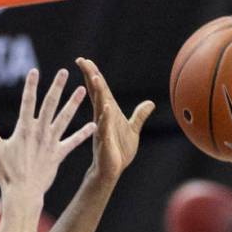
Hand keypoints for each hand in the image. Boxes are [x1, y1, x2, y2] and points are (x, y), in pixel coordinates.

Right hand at [0, 68, 95, 198]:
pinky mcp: (58, 154)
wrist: (23, 193)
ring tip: (82, 90)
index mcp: (24, 129)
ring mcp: (51, 142)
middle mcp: (40, 132)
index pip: (27, 102)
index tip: (35, 71)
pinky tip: (94, 125)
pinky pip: (73, 142)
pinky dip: (83, 134)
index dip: (31, 86)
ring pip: (65, 118)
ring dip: (73, 104)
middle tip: (64, 72)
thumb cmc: (7, 172)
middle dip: (56, 87)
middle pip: (49, 105)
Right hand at [75, 57, 154, 179]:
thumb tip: (150, 103)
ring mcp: (103, 127)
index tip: (85, 61)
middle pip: (96, 93)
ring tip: (94, 77)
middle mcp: (103, 117)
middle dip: (90, 76)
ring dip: (97, 92)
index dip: (93, 75)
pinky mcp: (105, 140)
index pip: (100, 90)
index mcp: (107, 112)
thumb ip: (139, 115)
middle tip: (82, 61)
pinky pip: (105, 126)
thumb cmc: (119, 150)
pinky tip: (106, 106)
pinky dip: (106, 116)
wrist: (112, 170)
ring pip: (99, 106)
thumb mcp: (133, 129)